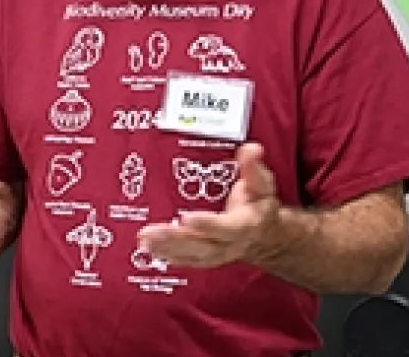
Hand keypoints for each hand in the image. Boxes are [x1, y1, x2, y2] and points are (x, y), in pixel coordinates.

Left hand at [137, 143, 282, 268]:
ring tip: (144, 239)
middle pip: (201, 245)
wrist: (264, 235)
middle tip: (151, 232)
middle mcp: (229, 244)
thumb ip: (253, 168)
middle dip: (175, 240)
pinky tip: (149, 248)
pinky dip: (167, 255)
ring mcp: (216, 254)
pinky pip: (185, 259)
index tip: (186, 218)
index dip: (206, 224)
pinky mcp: (205, 257)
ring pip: (190, 254)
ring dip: (166, 248)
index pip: (224, 228)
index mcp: (244, 226)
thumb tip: (251, 149)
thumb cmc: (259, 206)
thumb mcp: (262, 185)